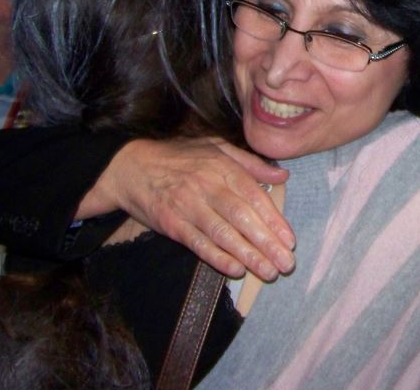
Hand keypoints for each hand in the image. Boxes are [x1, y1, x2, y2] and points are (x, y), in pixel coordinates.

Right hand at [81, 137, 294, 280]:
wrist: (130, 167)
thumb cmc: (179, 157)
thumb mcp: (215, 147)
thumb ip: (250, 163)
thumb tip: (282, 175)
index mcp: (221, 166)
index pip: (253, 195)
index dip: (273, 219)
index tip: (289, 241)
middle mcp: (206, 185)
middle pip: (242, 217)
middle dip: (266, 243)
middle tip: (286, 264)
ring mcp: (188, 206)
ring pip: (223, 234)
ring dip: (248, 256)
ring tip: (268, 272)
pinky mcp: (171, 224)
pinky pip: (198, 244)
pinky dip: (217, 258)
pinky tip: (235, 270)